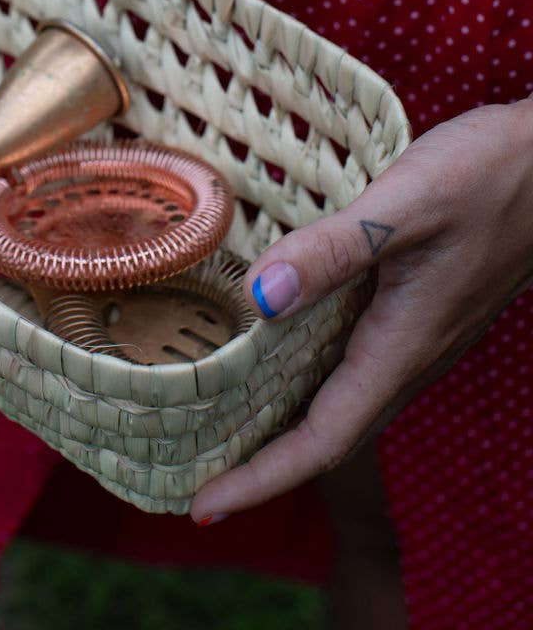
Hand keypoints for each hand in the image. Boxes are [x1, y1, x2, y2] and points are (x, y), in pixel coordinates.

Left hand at [190, 99, 532, 522]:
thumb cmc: (486, 177)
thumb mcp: (405, 202)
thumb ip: (333, 249)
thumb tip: (260, 297)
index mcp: (402, 345)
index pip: (324, 439)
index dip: (262, 477)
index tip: (204, 504)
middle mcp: (410, 354)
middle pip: (328, 433)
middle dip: (262, 465)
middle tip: (194, 476)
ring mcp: (420, 334)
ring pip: (344, 399)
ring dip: (285, 423)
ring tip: (221, 424)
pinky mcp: (420, 308)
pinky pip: (356, 362)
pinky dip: (308, 374)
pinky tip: (277, 347)